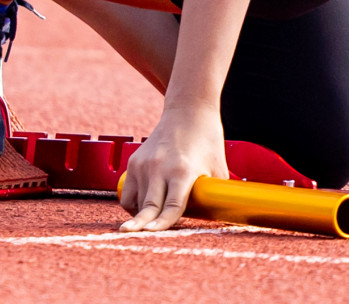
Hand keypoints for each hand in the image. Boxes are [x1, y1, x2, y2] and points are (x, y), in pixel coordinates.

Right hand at [118, 105, 228, 231]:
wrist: (188, 111)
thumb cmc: (207, 141)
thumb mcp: (218, 168)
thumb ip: (213, 195)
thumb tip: (220, 219)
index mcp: (182, 171)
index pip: (171, 206)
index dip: (162, 224)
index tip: (153, 235)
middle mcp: (159, 167)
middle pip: (148, 207)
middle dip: (140, 226)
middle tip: (130, 238)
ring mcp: (144, 164)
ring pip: (135, 201)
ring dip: (139, 215)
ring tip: (145, 222)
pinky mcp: (134, 161)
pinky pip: (128, 192)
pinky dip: (133, 203)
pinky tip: (142, 207)